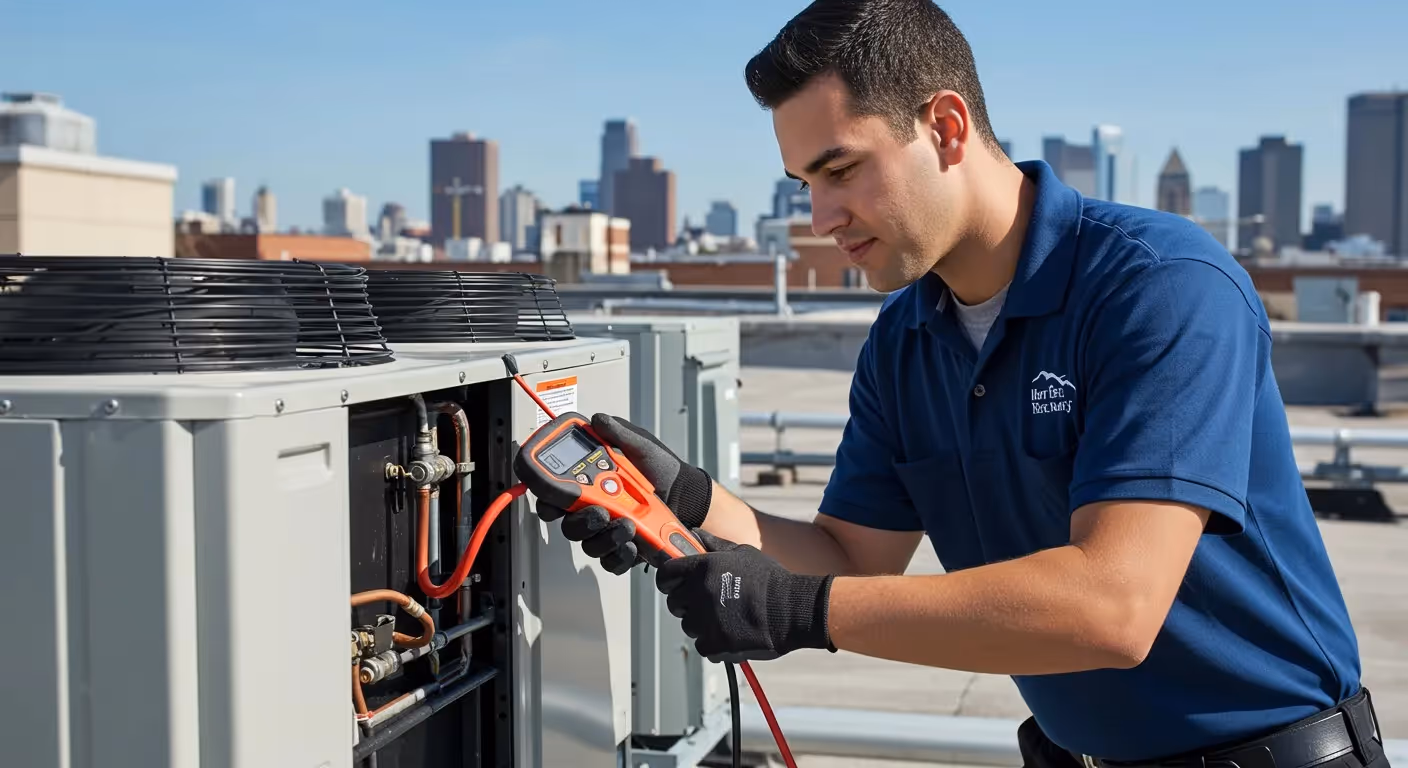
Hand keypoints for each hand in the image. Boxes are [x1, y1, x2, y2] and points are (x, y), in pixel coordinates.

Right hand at [534, 413, 713, 574]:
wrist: (685, 493)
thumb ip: (617, 433)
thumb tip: (598, 419)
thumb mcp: (640, 446)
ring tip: (626, 525)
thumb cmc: (661, 469)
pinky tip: (632, 543)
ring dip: (605, 537)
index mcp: (589, 484)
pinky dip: (621, 555)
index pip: (555, 496)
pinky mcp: (622, 547)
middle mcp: (592, 509)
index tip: (554, 504)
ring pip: (589, 544)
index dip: (548, 501)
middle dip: (582, 521)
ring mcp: (606, 530)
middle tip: (599, 512)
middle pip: (569, 525)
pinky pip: (612, 560)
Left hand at [655, 529, 835, 663]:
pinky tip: (732, 633)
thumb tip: (695, 534)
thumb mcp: (742, 553)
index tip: (675, 584)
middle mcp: (699, 592)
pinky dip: (714, 643)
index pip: (665, 575)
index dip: (668, 580)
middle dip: (687, 603)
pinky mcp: (715, 643)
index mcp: (702, 568)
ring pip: (689, 625)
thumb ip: (714, 545)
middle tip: (707, 603)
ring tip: (727, 617)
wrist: (792, 610)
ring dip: (702, 624)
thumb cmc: (770, 580)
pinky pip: (703, 646)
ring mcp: (705, 620)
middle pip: (674, 603)